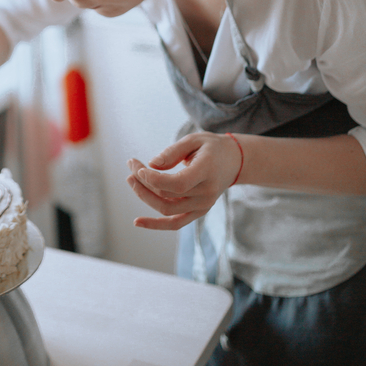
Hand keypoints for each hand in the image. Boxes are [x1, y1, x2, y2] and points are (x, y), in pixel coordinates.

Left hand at [126, 131, 242, 230]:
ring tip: (130, 180)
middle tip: (131, 165)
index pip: (178, 184)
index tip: (139, 167)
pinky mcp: (198, 212)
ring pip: (167, 209)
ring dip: (144, 196)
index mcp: (207, 172)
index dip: (154, 179)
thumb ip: (172, 152)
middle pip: (167, 195)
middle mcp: (206, 193)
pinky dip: (156, 225)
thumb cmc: (211, 148)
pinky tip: (137, 222)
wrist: (234, 162)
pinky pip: (175, 223)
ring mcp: (203, 205)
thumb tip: (151, 165)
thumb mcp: (193, 140)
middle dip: (143, 182)